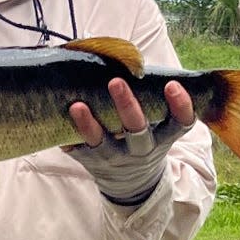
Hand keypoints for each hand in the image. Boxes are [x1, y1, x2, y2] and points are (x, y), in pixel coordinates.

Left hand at [67, 79, 194, 204]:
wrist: (133, 184)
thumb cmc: (145, 138)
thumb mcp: (160, 127)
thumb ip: (156, 99)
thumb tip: (135, 56)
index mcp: (162, 137)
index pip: (179, 123)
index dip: (180, 105)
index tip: (172, 85)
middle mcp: (141, 148)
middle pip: (137, 129)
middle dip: (127, 105)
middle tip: (116, 81)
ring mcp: (115, 157)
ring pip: (102, 142)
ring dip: (89, 125)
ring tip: (77, 106)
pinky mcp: (92, 162)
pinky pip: (79, 150)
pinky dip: (69, 137)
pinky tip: (60, 121)